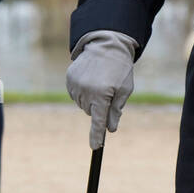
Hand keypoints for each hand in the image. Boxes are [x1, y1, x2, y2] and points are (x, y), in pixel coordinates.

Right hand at [66, 30, 136, 148]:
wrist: (107, 44)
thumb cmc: (120, 68)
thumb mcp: (124, 90)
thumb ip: (116, 110)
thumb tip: (110, 129)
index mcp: (102, 95)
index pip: (98, 121)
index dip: (96, 135)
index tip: (95, 147)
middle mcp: (86, 91)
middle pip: (90, 112)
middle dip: (99, 107)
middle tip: (107, 91)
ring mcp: (75, 85)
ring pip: (82, 104)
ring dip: (90, 99)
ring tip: (99, 82)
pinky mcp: (69, 79)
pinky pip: (75, 94)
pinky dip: (82, 91)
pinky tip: (90, 79)